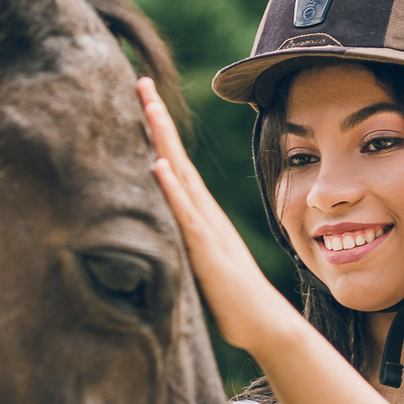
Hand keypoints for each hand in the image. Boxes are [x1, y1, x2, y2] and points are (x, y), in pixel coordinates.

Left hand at [137, 78, 292, 353]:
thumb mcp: (196, 261)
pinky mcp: (206, 250)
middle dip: (157, 117)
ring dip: (162, 139)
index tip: (142, 98)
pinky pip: (186, 215)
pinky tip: (159, 167)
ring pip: (180, 174)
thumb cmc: (229, 297)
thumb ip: (180, 240)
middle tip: (139, 80)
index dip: (158, 130)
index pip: (173, 162)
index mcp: (198, 212)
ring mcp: (205, 228)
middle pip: (175, 155)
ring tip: (147, 105)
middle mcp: (202, 211)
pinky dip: (172, 190)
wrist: (263, 322)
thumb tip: (159, 229)